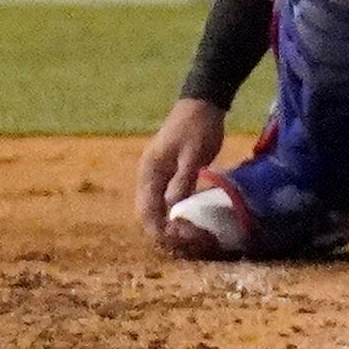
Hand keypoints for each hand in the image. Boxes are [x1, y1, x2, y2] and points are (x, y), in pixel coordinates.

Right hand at [137, 99, 227, 242]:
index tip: (186, 240)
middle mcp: (148, 178)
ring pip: (157, 214)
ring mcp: (157, 179)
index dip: (162, 232)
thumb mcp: (193, 153)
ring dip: (173, 230)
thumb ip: (182, 178)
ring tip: (196, 239)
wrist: (202, 104)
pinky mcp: (168, 179)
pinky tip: (194, 225)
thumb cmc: (198, 127)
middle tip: (195, 244)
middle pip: (148, 218)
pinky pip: (166, 206)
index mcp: (149, 172)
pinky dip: (177, 219)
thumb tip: (172, 207)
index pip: (146, 212)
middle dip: (168, 236)